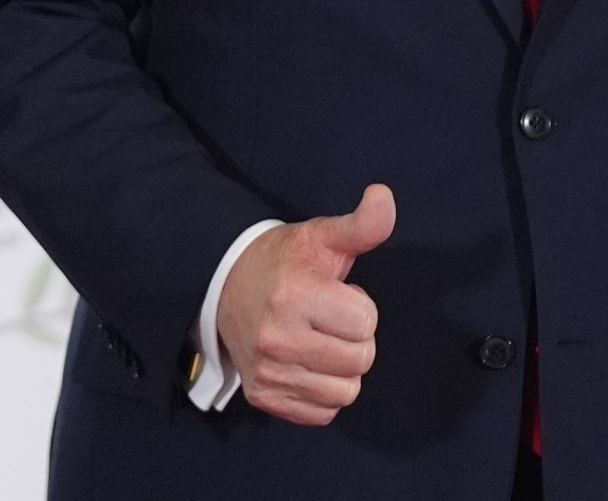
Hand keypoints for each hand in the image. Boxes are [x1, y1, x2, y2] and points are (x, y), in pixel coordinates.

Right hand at [214, 183, 394, 425]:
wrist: (223, 286)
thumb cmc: (282, 262)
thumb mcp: (320, 237)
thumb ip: (361, 224)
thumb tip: (385, 195)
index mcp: (294, 294)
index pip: (366, 322)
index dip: (358, 306)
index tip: (332, 295)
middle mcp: (276, 337)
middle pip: (361, 359)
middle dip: (353, 338)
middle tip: (325, 319)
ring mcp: (268, 372)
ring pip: (346, 391)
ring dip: (340, 369)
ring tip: (316, 341)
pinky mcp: (264, 397)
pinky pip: (323, 412)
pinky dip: (321, 393)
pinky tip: (305, 365)